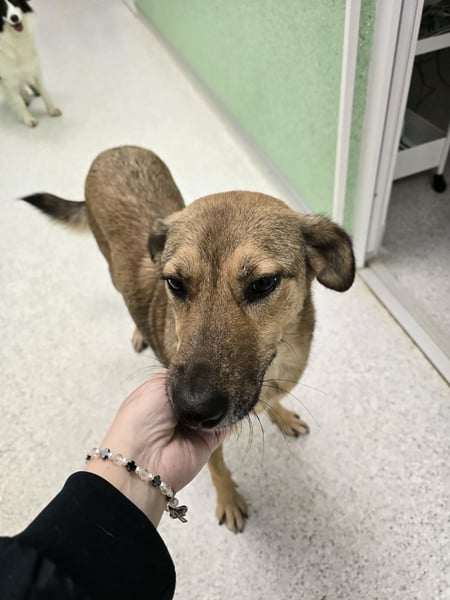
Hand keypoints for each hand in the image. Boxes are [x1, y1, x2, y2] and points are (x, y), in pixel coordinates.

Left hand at [85, 371, 227, 524]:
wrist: (143, 461)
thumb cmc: (142, 418)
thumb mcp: (156, 386)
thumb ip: (180, 375)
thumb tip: (199, 372)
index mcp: (164, 393)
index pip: (188, 375)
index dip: (198, 366)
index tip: (215, 354)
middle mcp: (181, 407)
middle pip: (205, 388)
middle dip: (215, 379)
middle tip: (231, 364)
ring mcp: (198, 423)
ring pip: (218, 405)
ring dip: (225, 395)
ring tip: (237, 378)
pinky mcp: (211, 439)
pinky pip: (227, 423)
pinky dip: (233, 413)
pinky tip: (239, 398)